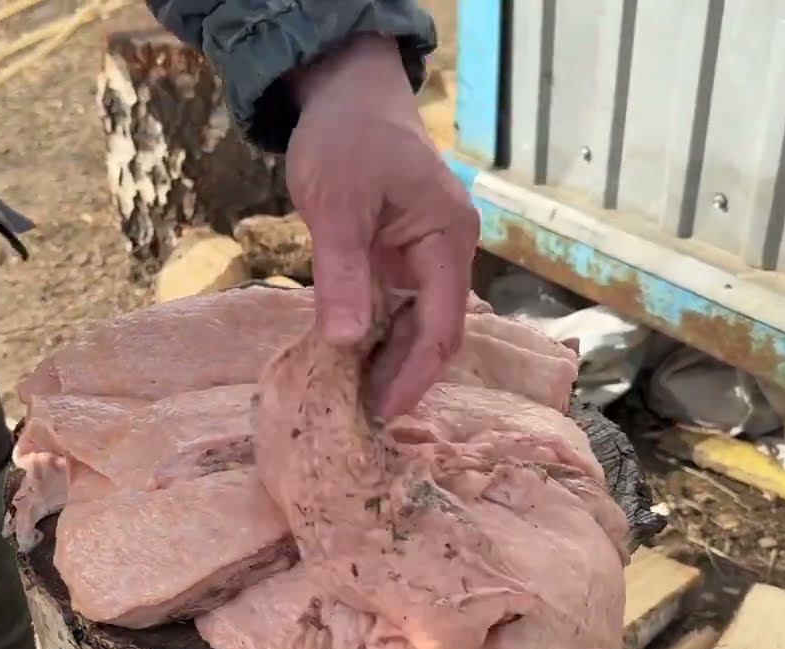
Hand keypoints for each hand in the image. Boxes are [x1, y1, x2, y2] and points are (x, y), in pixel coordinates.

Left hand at [285, 35, 478, 418]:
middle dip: (401, 376)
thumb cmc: (346, 139)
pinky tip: (348, 361)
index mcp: (448, 239)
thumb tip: (345, 344)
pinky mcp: (401, 255)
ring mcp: (425, 254)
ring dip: (387, 359)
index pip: (442, 325)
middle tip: (360, 419)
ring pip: (414, 323)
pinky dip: (373, 334)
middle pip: (433, 331)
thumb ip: (342, 274)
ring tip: (352, 401)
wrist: (346, 93)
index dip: (414, 375)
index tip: (382, 412)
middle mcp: (447, 252)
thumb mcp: (336, 205)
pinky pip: (394, 305)